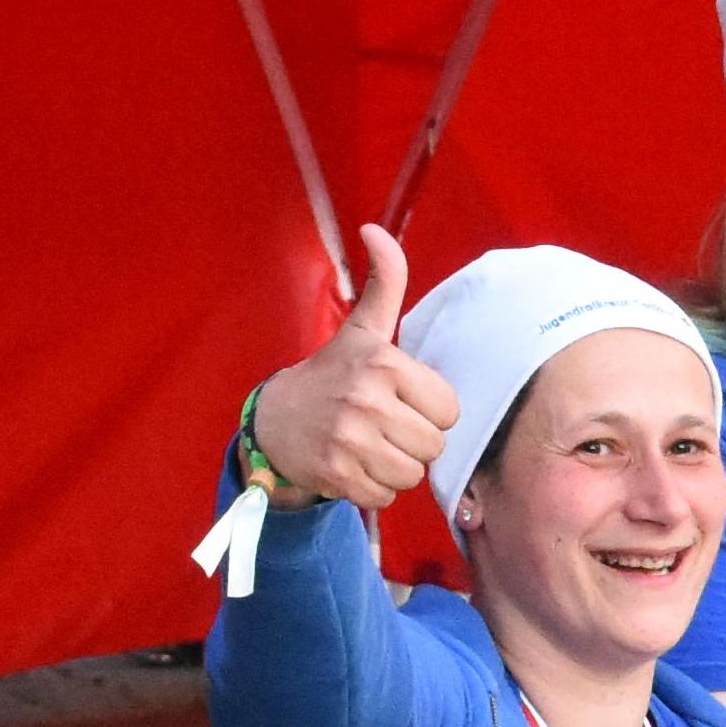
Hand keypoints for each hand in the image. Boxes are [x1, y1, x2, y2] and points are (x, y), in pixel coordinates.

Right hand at [244, 225, 456, 508]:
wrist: (275, 420)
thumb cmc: (333, 374)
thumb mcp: (363, 329)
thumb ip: (385, 283)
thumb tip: (376, 229)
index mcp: (383, 364)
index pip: (450, 410)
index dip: (430, 410)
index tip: (400, 399)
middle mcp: (365, 400)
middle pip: (434, 445)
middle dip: (414, 440)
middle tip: (382, 424)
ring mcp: (348, 441)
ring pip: (413, 474)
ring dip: (396, 466)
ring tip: (368, 443)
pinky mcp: (336, 476)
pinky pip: (385, 497)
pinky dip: (373, 488)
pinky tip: (352, 463)